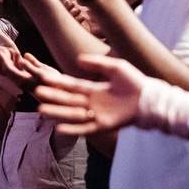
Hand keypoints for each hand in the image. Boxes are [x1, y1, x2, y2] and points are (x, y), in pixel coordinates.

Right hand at [30, 52, 144, 134]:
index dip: (59, 82)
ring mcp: (97, 115)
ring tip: (42, 110)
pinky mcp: (104, 125)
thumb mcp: (115, 67)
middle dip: (53, 97)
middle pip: (68, 100)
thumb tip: (78, 59)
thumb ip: (97, 63)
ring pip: (72, 114)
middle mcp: (92, 102)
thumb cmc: (135, 82)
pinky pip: (85, 129)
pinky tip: (60, 128)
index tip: (44, 78)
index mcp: (94, 89)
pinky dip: (73, 129)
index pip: (72, 86)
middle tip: (37, 93)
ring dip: (58, 112)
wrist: (150, 99)